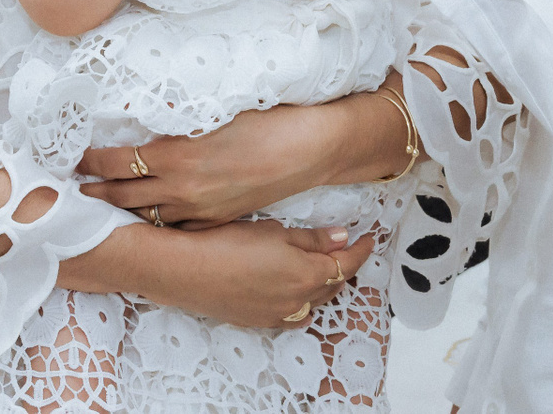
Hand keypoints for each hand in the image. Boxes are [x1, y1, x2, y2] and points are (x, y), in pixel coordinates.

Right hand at [61, 219, 374, 329]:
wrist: (182, 270)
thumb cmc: (224, 242)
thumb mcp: (273, 231)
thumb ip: (312, 238)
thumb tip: (343, 238)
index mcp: (306, 275)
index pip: (347, 264)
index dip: (362, 250)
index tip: (370, 237)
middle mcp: (297, 301)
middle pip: (334, 285)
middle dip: (344, 266)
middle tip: (347, 248)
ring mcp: (277, 316)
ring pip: (314, 302)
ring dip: (322, 285)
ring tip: (320, 265)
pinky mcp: (257, 321)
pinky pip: (292, 314)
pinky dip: (301, 300)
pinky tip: (291, 286)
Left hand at [78, 81, 412, 226]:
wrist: (309, 149)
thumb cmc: (266, 119)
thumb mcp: (213, 110)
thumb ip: (174, 118)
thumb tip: (142, 115)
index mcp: (176, 155)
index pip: (116, 160)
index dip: (89, 159)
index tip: (68, 154)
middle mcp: (181, 188)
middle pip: (121, 195)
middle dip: (92, 190)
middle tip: (65, 186)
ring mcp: (198, 210)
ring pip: (143, 214)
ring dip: (116, 207)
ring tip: (91, 202)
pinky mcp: (215, 219)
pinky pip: (172, 224)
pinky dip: (151, 218)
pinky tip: (139, 215)